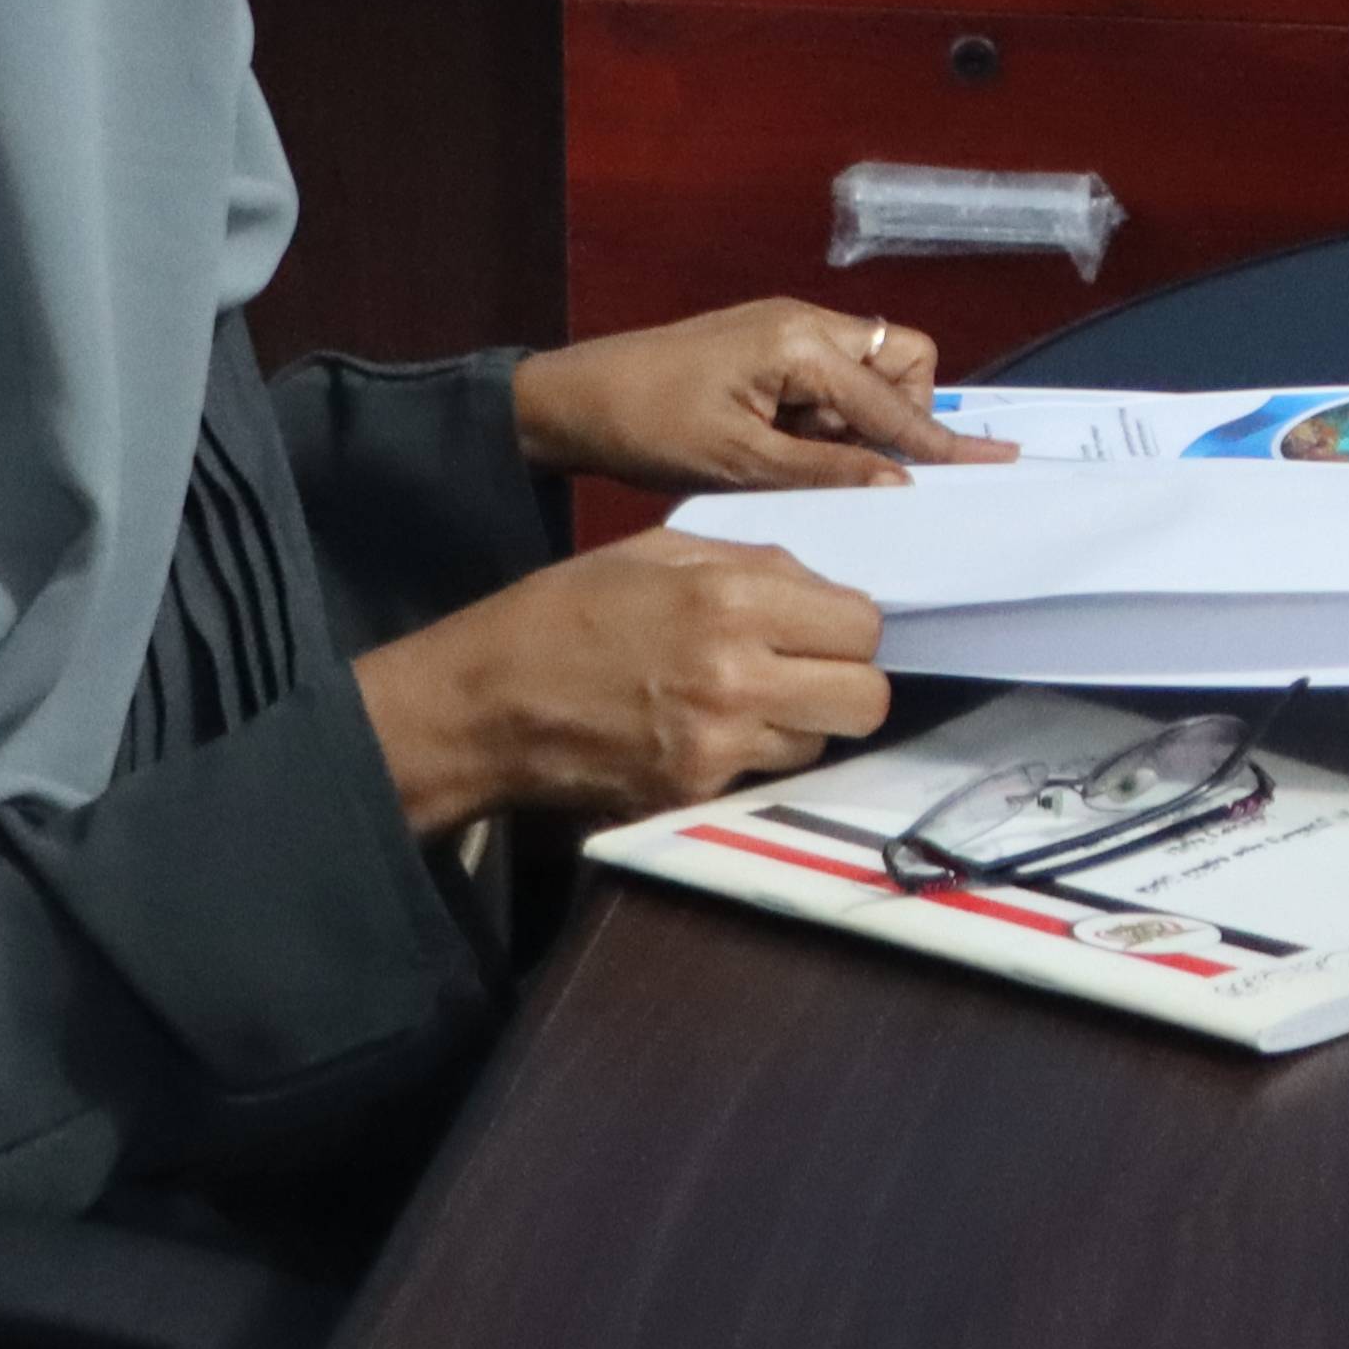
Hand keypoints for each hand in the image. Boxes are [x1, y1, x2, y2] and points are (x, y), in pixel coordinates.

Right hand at [356, 530, 890, 831]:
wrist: (482, 704)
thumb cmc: (562, 613)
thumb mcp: (654, 554)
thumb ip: (750, 563)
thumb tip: (822, 587)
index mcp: (731, 600)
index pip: (862, 625)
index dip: (846, 627)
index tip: (819, 630)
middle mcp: (739, 676)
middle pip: (866, 698)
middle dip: (845, 683)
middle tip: (804, 674)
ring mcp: (719, 745)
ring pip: (820, 743)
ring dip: (800, 725)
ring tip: (744, 704)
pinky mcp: (694, 794)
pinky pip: (764, 776)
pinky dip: (751, 759)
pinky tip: (708, 735)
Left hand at [515, 299, 1002, 491]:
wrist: (570, 399)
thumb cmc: (648, 426)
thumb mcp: (740, 463)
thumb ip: (828, 470)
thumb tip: (901, 483)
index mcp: (801, 343)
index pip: (893, 399)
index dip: (939, 439)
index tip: (992, 463)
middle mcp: (805, 323)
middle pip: (899, 366)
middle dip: (894, 418)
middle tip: (848, 464)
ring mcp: (786, 329)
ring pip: (866, 376)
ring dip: (853, 422)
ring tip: (793, 458)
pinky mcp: (769, 345)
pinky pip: (829, 380)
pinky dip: (824, 418)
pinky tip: (781, 446)